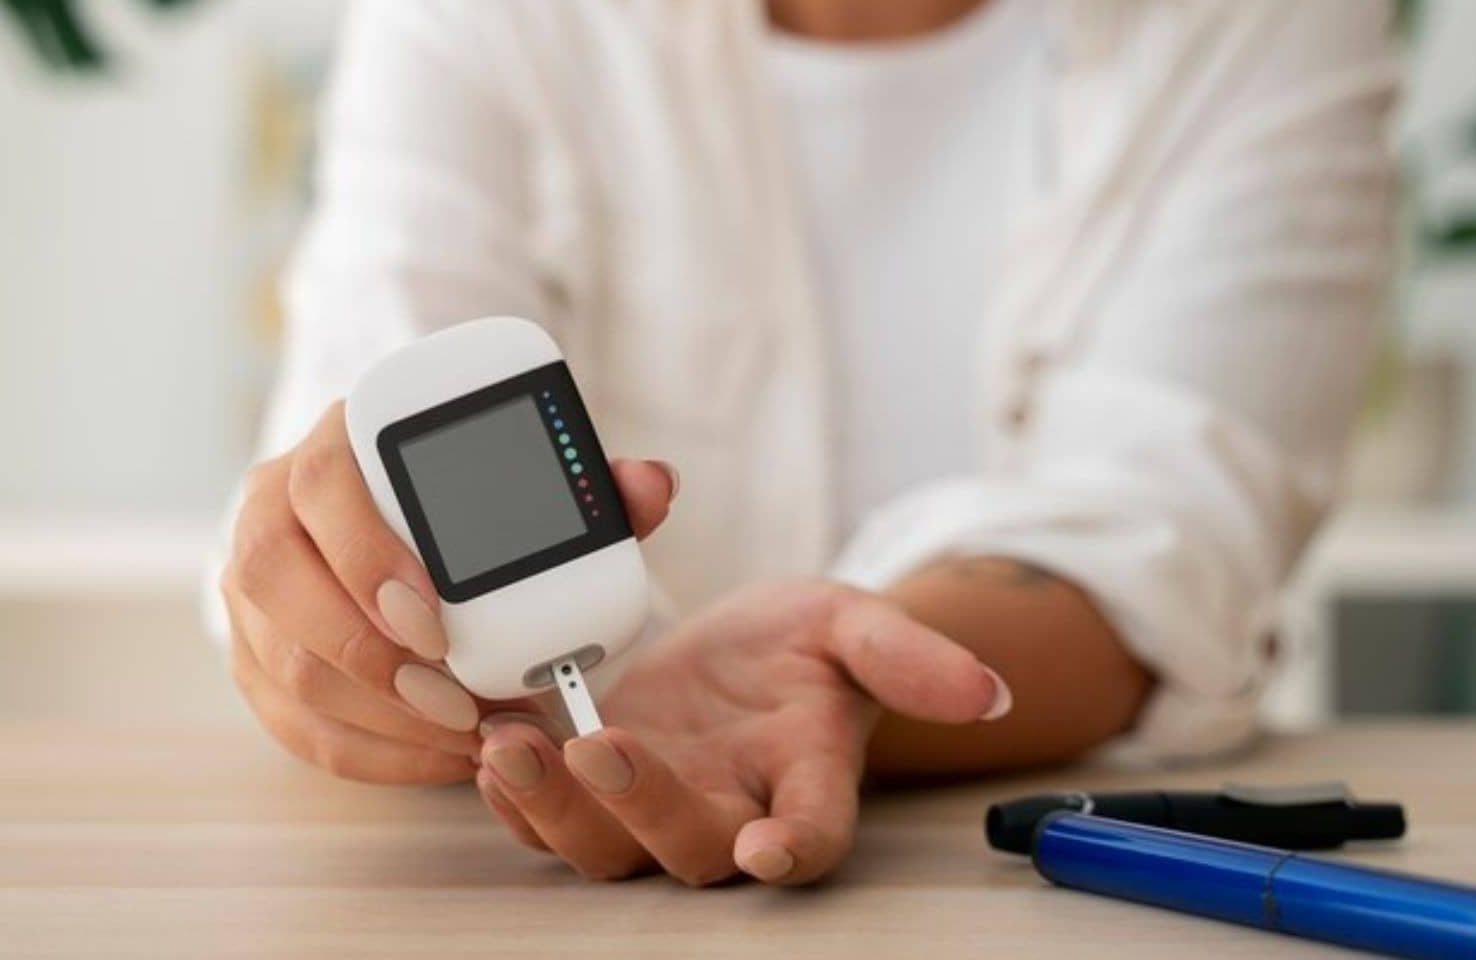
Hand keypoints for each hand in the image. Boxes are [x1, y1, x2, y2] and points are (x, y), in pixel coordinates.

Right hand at [222, 400, 677, 784]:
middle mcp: (272, 512)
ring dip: (380, 714)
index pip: (322, 486)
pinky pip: (294, 722)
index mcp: (336, 446)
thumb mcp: (523, 478)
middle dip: (371, 656)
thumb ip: (588, 485)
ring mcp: (250, 591)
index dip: (368, 555)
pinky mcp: (253, 658)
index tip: (433, 618)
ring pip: (285, 663)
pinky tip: (442, 758)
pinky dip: (373, 751)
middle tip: (459, 701)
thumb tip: (651, 487)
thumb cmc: (463, 502)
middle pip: (279, 581)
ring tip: (468, 734)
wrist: (390, 521)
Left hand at [473, 581, 1011, 883]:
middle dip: (643, 807)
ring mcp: (657, 807)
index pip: (814, 833)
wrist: (745, 652)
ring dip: (554, 806)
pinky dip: (513, 795)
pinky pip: (547, 820)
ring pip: (606, 848)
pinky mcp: (594, 790)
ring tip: (511, 743)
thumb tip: (987, 689)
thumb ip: (909, 656)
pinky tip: (488, 743)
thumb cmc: (807, 648)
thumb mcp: (855, 626)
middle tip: (601, 745)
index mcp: (806, 781)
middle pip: (691, 849)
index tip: (771, 847)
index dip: (794, 846)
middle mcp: (731, 813)